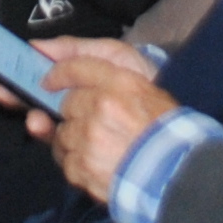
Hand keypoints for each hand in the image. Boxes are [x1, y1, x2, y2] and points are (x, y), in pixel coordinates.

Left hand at [29, 42, 174, 196]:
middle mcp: (103, 106)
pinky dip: (78, 166)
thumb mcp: (145, 85)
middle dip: (74, 114)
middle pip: (65, 103)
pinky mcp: (84, 167)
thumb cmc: (166, 131)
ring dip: (74, 142)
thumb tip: (42, 48)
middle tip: (96, 125)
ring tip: (102, 148)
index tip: (50, 81)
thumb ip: (98, 66)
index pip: (76, 67)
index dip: (59, 73)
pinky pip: (65, 162)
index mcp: (122, 82)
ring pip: (62, 134)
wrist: (179, 174)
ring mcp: (91, 138)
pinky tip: (100, 165)